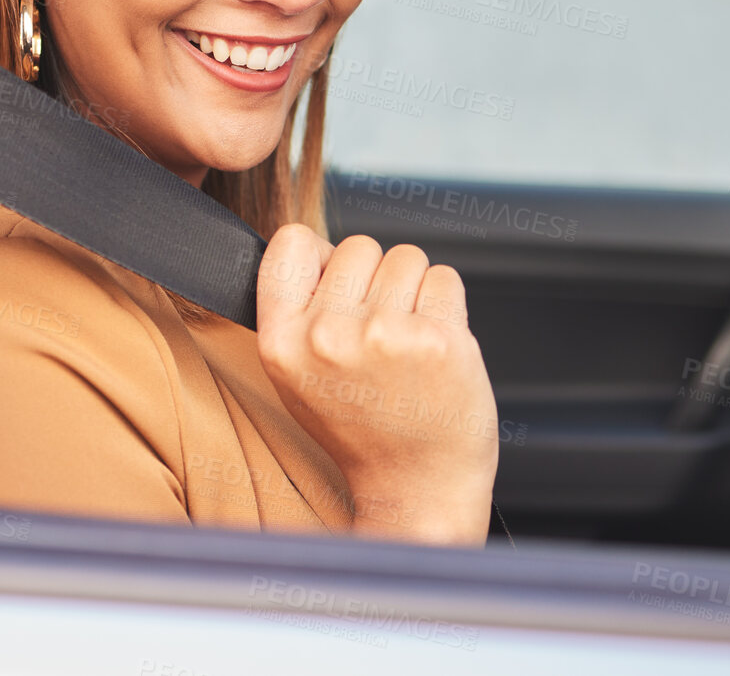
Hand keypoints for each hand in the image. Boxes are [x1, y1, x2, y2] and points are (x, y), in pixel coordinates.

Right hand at [255, 224, 498, 545]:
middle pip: (358, 245)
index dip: (322, 256)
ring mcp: (384, 335)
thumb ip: (300, 312)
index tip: (337, 285)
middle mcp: (327, 336)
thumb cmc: (364, 430)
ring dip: (414, 291)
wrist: (418, 487)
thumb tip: (319, 248)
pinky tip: (434, 348)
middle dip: (376, 279)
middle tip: (380, 334)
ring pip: (406, 257)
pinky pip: (444, 278)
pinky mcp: (436, 338)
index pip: (292, 242)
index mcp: (282, 343)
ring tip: (407, 345)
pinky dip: (446, 306)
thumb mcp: (300, 377)